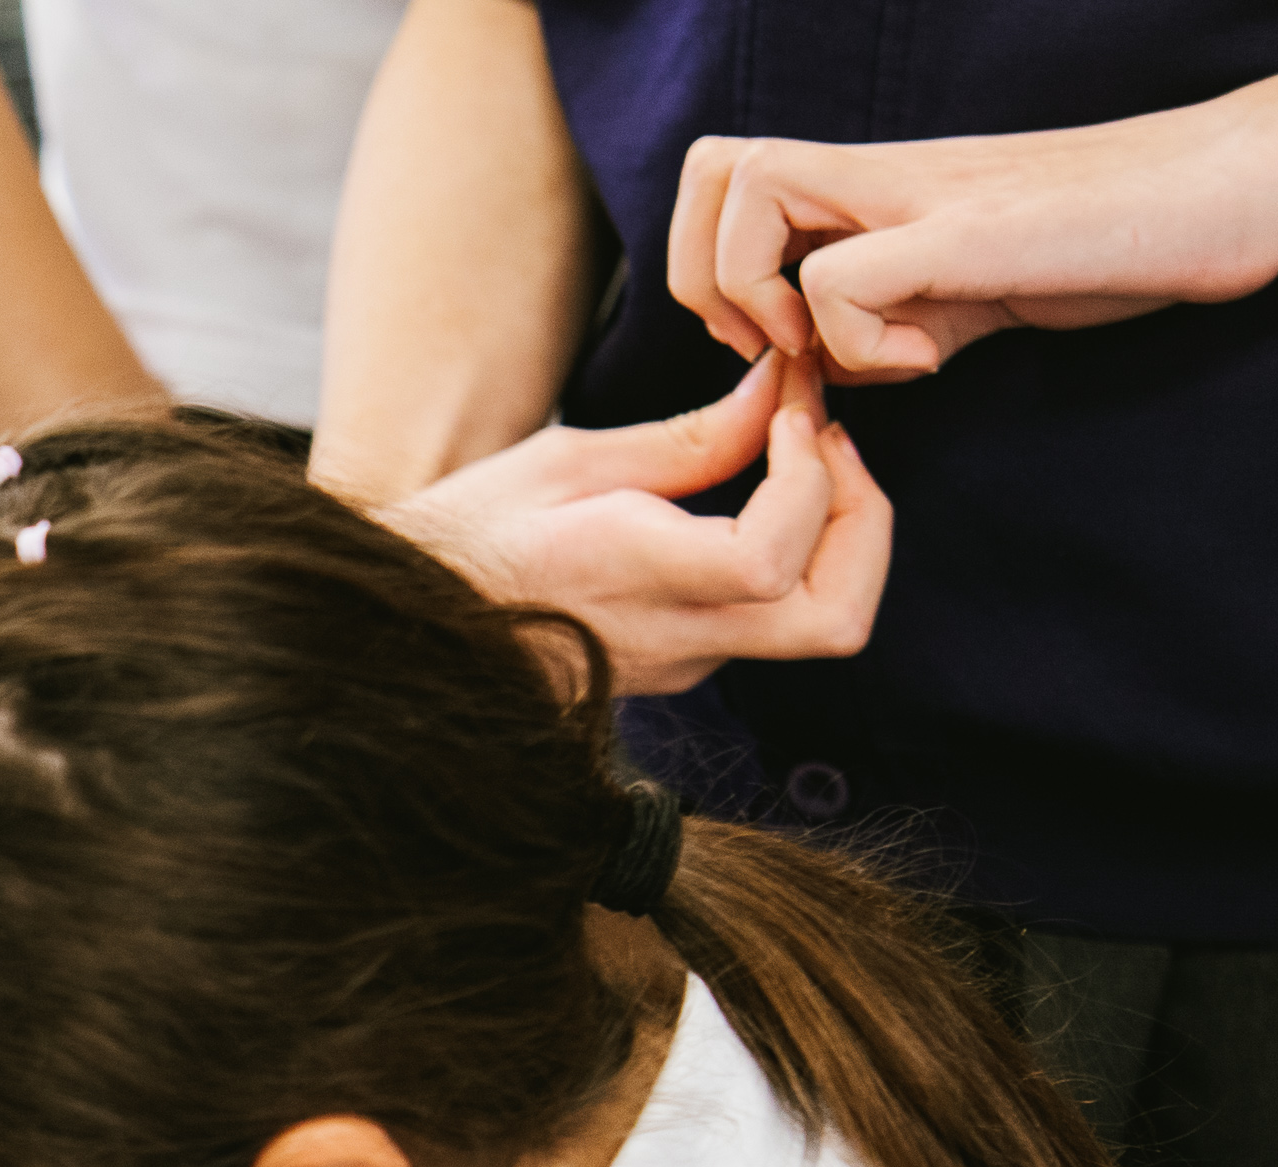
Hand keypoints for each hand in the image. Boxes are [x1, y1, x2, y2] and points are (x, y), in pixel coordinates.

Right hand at [387, 350, 889, 694]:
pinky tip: (761, 492)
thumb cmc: (473, 534)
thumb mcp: (570, 462)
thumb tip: (782, 389)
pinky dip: (801, 547)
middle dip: (866, 524)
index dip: (812, 481)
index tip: (792, 414)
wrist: (411, 625)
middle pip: (835, 621)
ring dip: (843, 534)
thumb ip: (691, 437)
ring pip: (820, 622)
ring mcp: (684, 664)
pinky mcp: (685, 666)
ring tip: (805, 459)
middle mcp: (672, 639)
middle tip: (831, 444)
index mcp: (631, 578)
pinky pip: (776, 615)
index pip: (772, 559)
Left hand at [669, 113, 1277, 382]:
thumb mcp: (975, 286)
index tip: (778, 347)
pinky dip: (859, 345)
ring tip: (849, 351)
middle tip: (786, 349)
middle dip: (709, 280)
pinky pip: (843, 275)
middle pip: (712, 168)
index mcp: (879, 187)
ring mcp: (923, 193)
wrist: (1240, 188)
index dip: (713, 268)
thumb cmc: (1120, 236)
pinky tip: (932, 360)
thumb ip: (899, 314)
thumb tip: (831, 368)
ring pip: (752, 191)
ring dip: (768, 296)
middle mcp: (884, 176)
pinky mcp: (970, 229)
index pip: (728, 179)